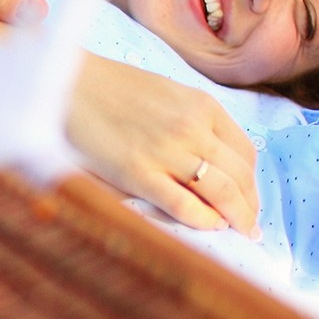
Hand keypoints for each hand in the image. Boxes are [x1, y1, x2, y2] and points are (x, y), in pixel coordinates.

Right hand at [64, 57, 261, 235]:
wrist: (66, 85)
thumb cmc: (110, 89)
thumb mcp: (166, 93)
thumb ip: (192, 122)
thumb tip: (210, 161)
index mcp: (202, 105)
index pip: (245, 153)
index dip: (252, 182)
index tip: (249, 199)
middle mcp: (192, 127)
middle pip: (239, 176)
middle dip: (250, 206)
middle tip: (250, 227)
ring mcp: (167, 151)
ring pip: (221, 192)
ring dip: (237, 218)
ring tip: (240, 234)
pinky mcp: (139, 174)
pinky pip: (184, 204)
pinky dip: (203, 220)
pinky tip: (210, 228)